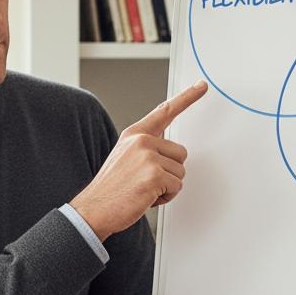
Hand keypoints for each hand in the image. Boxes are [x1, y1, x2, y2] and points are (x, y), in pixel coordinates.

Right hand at [71, 80, 207, 242]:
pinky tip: (146, 197)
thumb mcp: (125, 156)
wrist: (94, 209)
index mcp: (135, 134)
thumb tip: (168, 150)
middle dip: (170, 171)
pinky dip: (165, 197)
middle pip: (181, 153)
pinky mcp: (154, 174)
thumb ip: (146, 147)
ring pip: (180, 172)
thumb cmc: (111, 188)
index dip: (187, 97)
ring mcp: (148, 156)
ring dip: (167, 186)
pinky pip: (177, 186)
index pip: (165, 111)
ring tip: (143, 190)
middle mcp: (142, 141)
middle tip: (146, 181)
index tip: (201, 86)